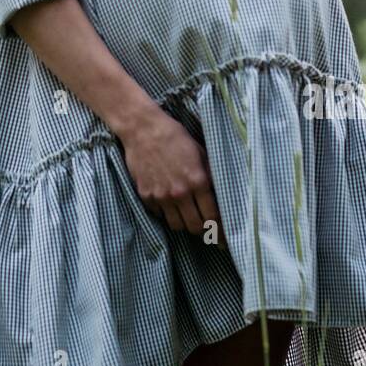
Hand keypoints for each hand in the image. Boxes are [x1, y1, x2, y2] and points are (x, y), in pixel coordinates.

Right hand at [120, 105, 226, 243]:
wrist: (143, 129)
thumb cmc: (174, 137)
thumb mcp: (200, 152)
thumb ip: (210, 174)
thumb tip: (221, 193)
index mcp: (198, 181)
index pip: (212, 216)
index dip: (219, 228)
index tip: (222, 235)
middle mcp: (180, 193)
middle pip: (195, 226)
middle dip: (202, 229)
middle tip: (205, 227)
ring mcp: (161, 196)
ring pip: (176, 225)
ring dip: (183, 223)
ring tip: (186, 215)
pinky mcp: (146, 195)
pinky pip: (159, 215)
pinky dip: (165, 213)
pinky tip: (168, 203)